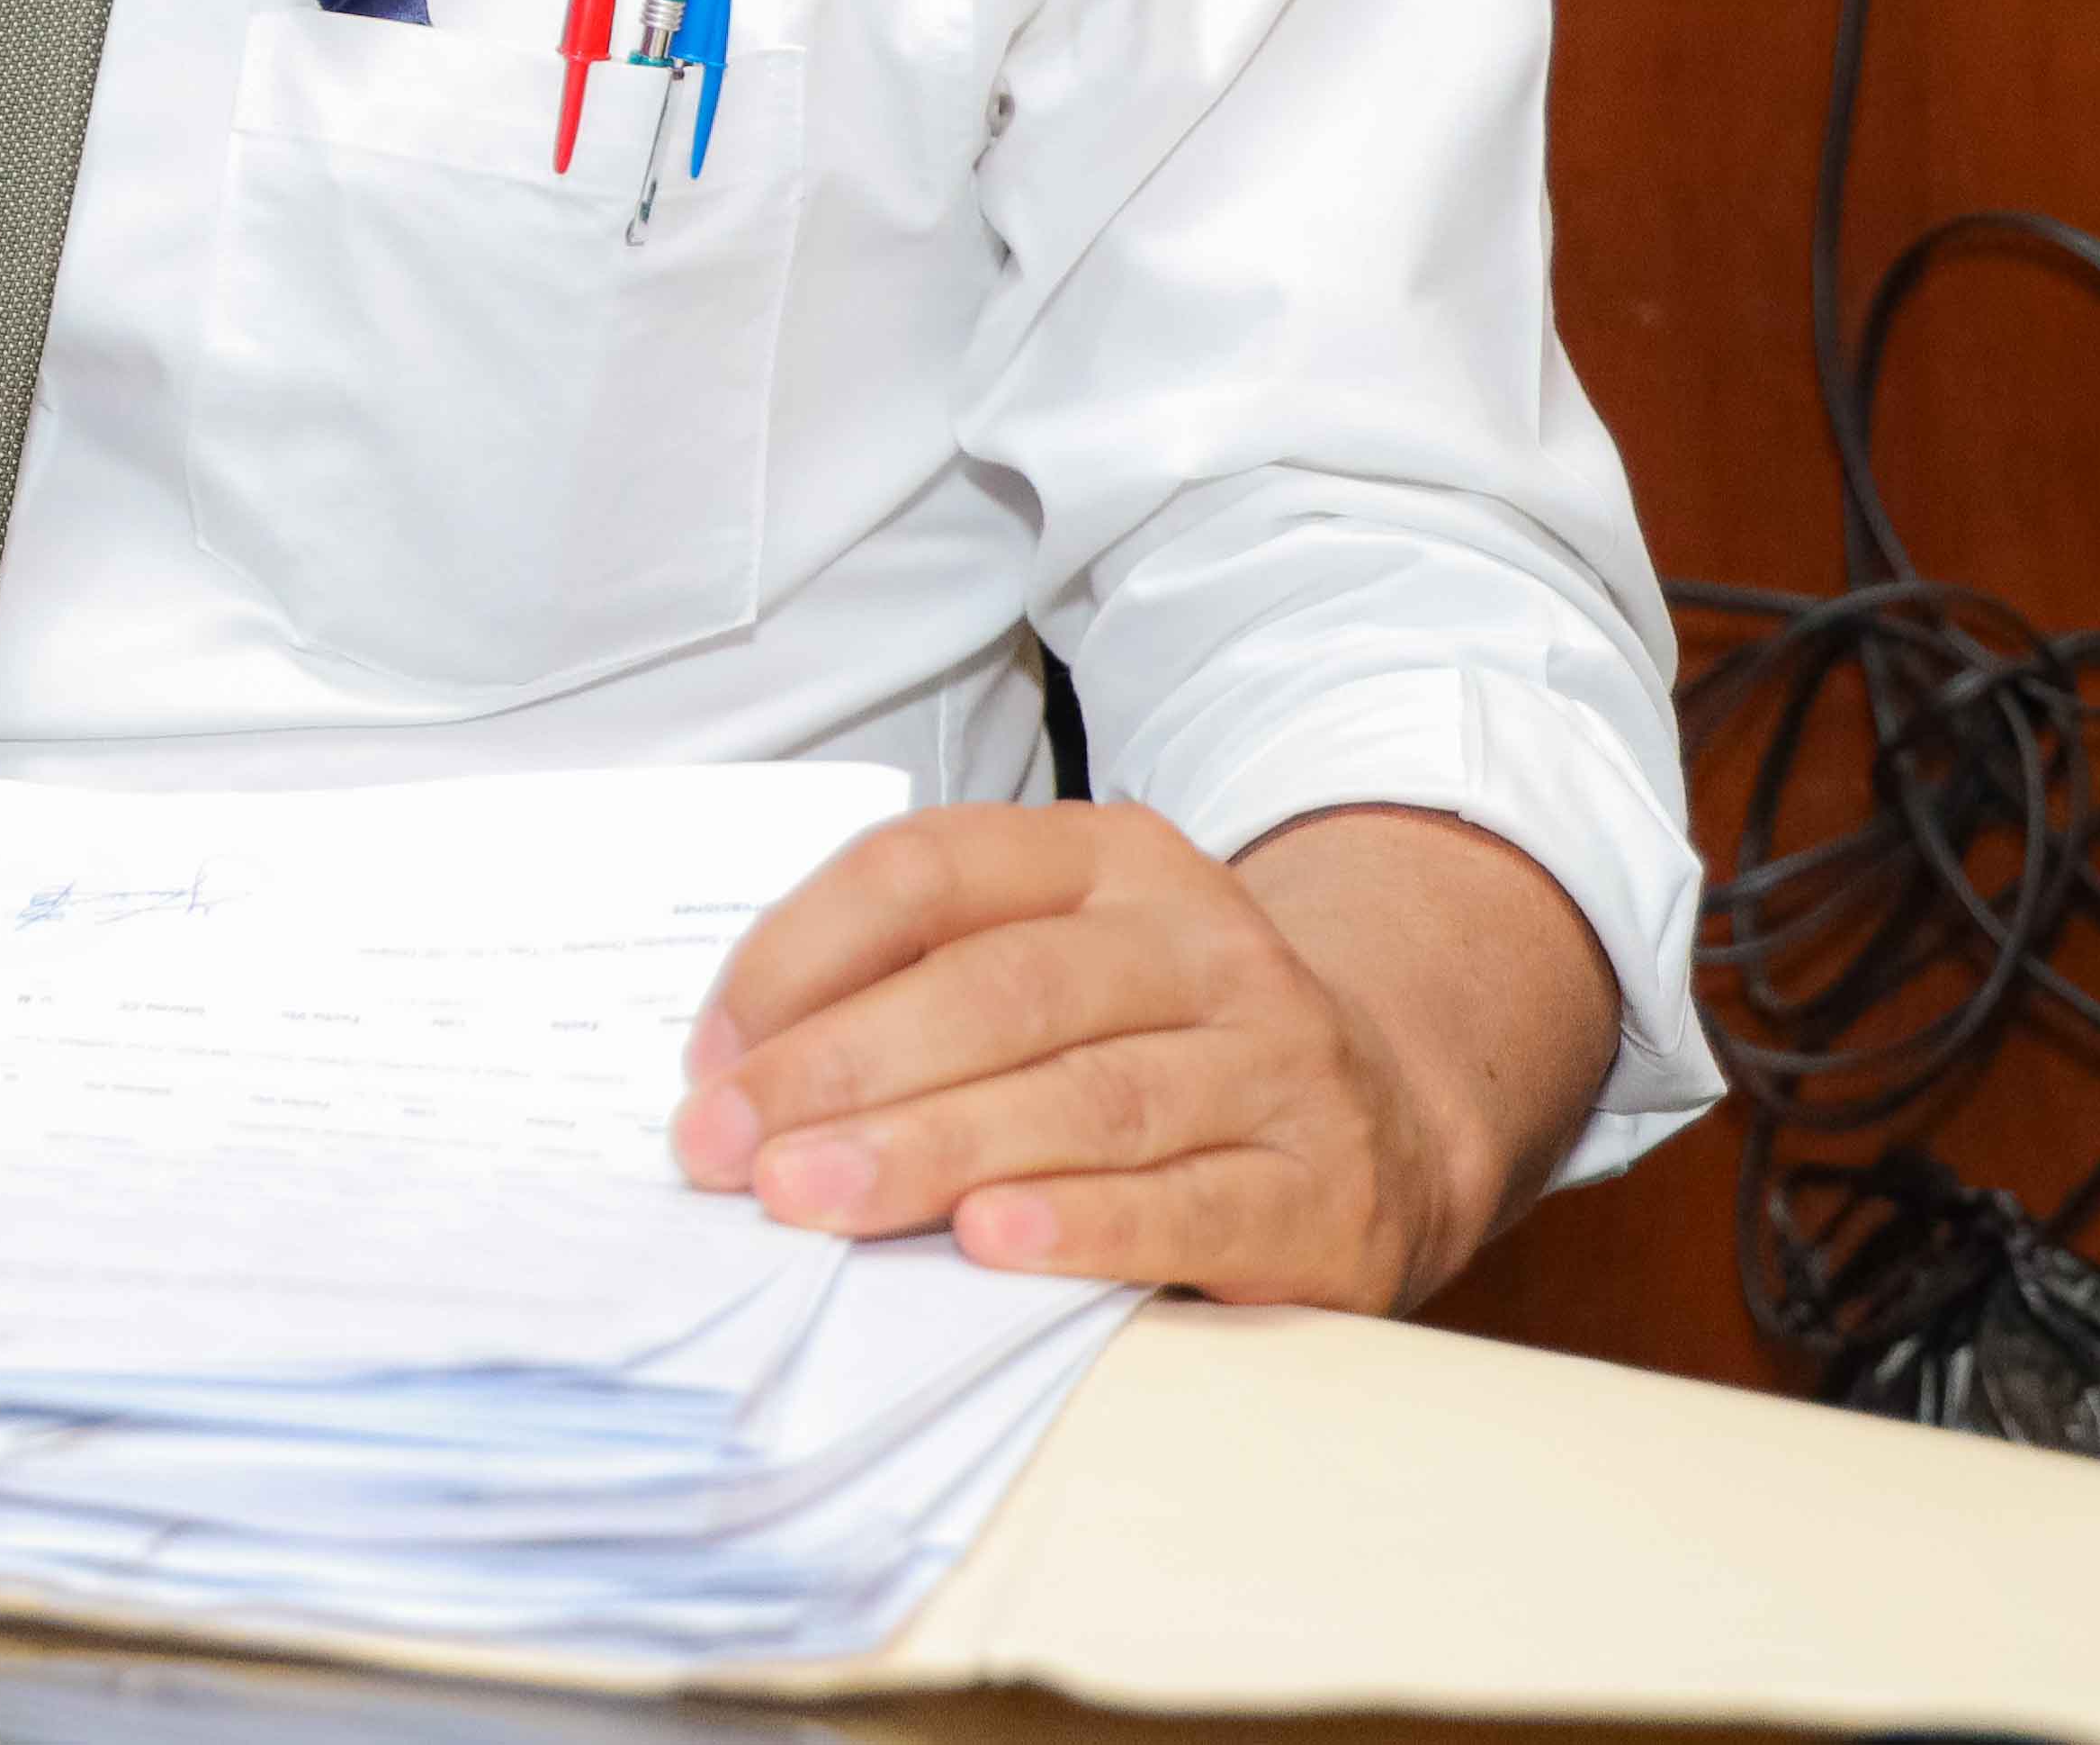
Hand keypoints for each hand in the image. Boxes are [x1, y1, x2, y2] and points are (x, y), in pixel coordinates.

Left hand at [665, 800, 1611, 1311]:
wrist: (1391, 1116)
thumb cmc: (1161, 1043)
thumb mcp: (1057, 964)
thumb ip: (913, 988)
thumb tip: (734, 1075)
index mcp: (1107, 858)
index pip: (925, 871)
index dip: (799, 956)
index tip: (707, 1060)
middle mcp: (1197, 943)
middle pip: (997, 990)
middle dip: (845, 1069)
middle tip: (733, 1150)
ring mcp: (1273, 1063)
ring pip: (1086, 1096)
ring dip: (935, 1149)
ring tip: (818, 1197)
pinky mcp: (1324, 1190)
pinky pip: (1193, 1202)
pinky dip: (1085, 1222)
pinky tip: (992, 1240)